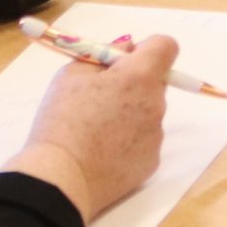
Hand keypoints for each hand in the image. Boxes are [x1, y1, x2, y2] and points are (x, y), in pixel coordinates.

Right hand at [5, 33, 176, 223]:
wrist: (59, 180)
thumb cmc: (60, 123)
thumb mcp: (70, 76)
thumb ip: (103, 56)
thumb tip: (126, 49)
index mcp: (139, 76)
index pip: (166, 46)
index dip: (147, 49)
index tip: (126, 61)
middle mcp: (156, 103)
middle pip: (155, 82)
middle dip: (133, 84)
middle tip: (100, 99)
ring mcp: (156, 136)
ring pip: (148, 114)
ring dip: (130, 115)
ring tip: (95, 132)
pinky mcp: (152, 162)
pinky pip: (144, 142)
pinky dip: (128, 143)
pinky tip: (102, 153)